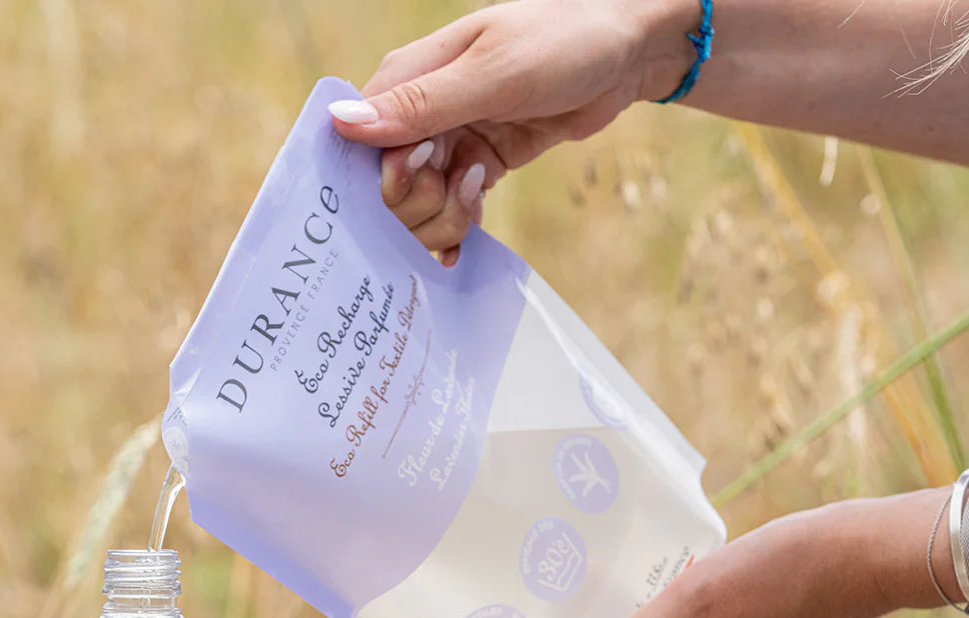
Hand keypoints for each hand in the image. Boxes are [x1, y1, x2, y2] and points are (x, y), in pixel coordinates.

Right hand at [329, 0, 695, 261]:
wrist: (625, 53)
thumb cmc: (562, 41)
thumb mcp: (491, 73)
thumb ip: (421, 105)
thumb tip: (342, 123)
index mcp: (409, 78)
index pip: (364, 144)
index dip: (388, 173)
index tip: (429, 169)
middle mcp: (421, 113)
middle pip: (389, 186)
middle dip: (421, 200)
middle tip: (467, 181)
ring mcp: (451, 142)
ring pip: (420, 206)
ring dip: (446, 215)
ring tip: (482, 188)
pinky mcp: (480, 166)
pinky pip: (451, 211)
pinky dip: (460, 224)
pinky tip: (477, 220)